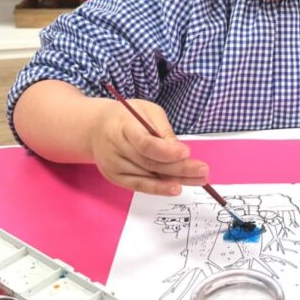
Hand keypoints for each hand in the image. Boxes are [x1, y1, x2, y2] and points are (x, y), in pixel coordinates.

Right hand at [89, 99, 208, 195]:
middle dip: (180, 168)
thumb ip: (162, 130)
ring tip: (199, 180)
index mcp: (122, 126)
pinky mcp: (114, 177)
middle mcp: (115, 148)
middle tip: (203, 170)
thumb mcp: (147, 111)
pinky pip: (139, 186)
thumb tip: (180, 152)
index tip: (187, 152)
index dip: (167, 151)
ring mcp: (113, 165)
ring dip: (176, 180)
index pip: (145, 143)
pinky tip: (176, 188)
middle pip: (150, 163)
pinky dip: (159, 188)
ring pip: (148, 176)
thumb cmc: (127, 117)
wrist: (96, 128)